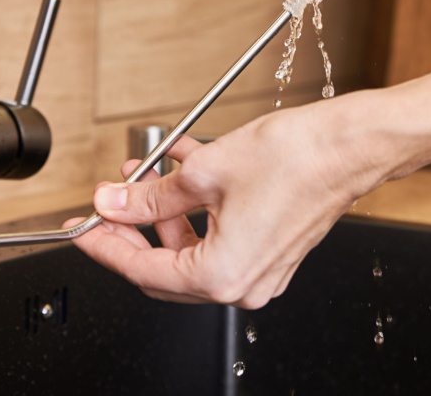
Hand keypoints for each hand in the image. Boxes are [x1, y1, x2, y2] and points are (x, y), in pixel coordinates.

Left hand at [70, 91, 407, 308]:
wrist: (350, 145)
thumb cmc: (297, 159)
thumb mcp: (205, 172)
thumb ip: (149, 195)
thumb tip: (112, 202)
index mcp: (222, 274)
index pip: (141, 269)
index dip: (104, 244)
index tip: (80, 227)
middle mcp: (243, 284)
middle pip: (164, 268)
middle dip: (132, 230)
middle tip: (108, 202)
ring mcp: (260, 271)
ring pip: (191, 250)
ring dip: (163, 213)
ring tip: (146, 173)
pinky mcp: (271, 251)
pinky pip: (218, 238)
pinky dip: (197, 210)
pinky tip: (183, 170)